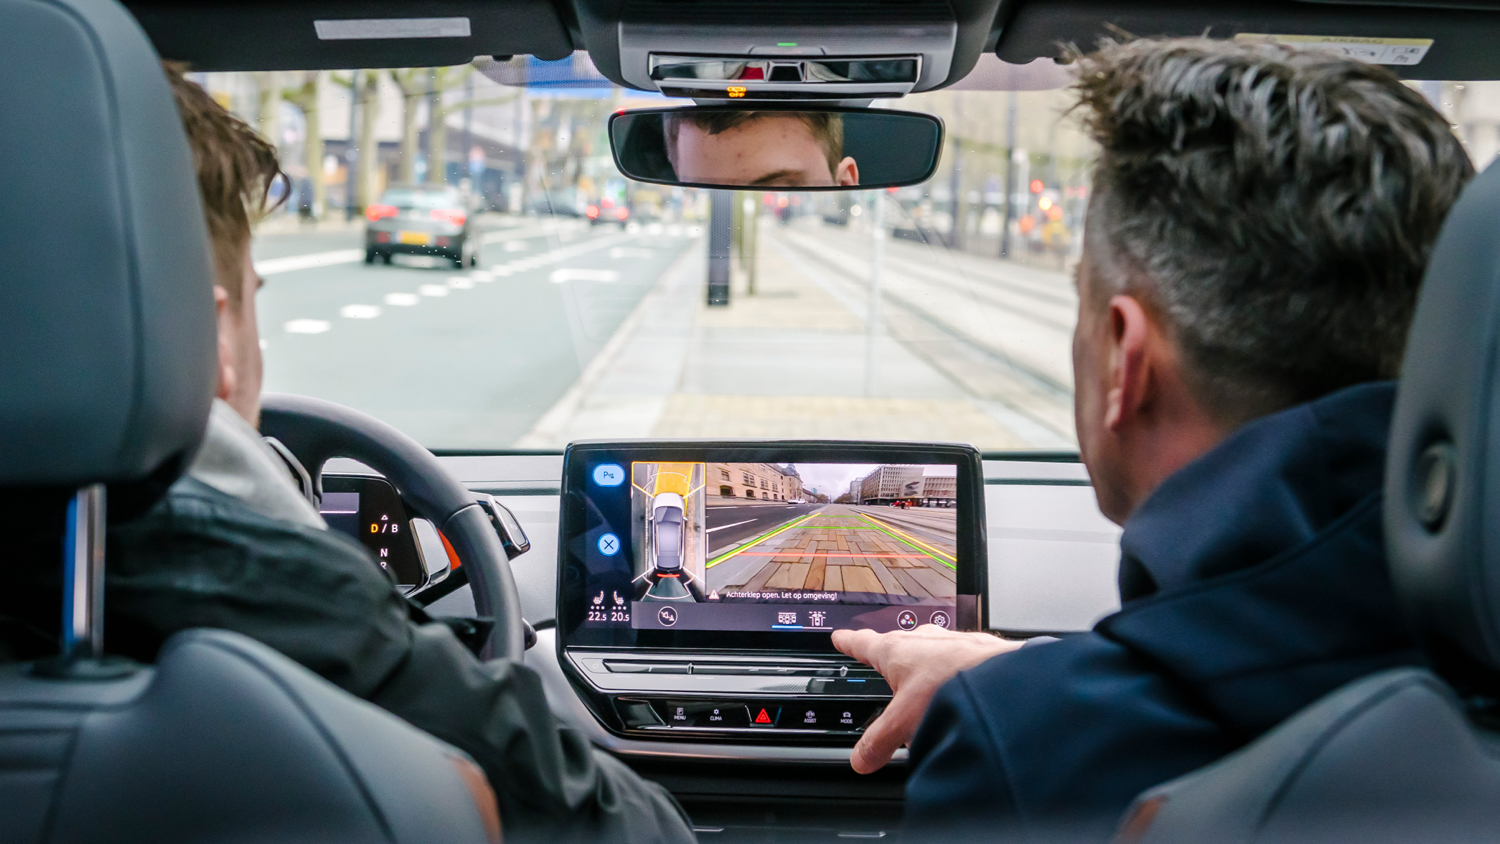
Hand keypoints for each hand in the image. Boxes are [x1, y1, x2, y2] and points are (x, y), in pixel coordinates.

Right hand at [832, 625, 1020, 773]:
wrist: (1005, 679)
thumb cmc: (953, 684)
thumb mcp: (904, 722)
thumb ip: (879, 742)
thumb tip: (861, 759)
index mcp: (895, 650)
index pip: (863, 643)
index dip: (849, 642)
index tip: (840, 637)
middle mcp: (923, 640)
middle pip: (900, 647)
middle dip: (893, 660)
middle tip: (888, 671)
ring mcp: (953, 642)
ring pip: (932, 653)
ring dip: (928, 669)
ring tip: (930, 691)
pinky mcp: (980, 652)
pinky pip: (960, 662)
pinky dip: (956, 676)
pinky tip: (964, 694)